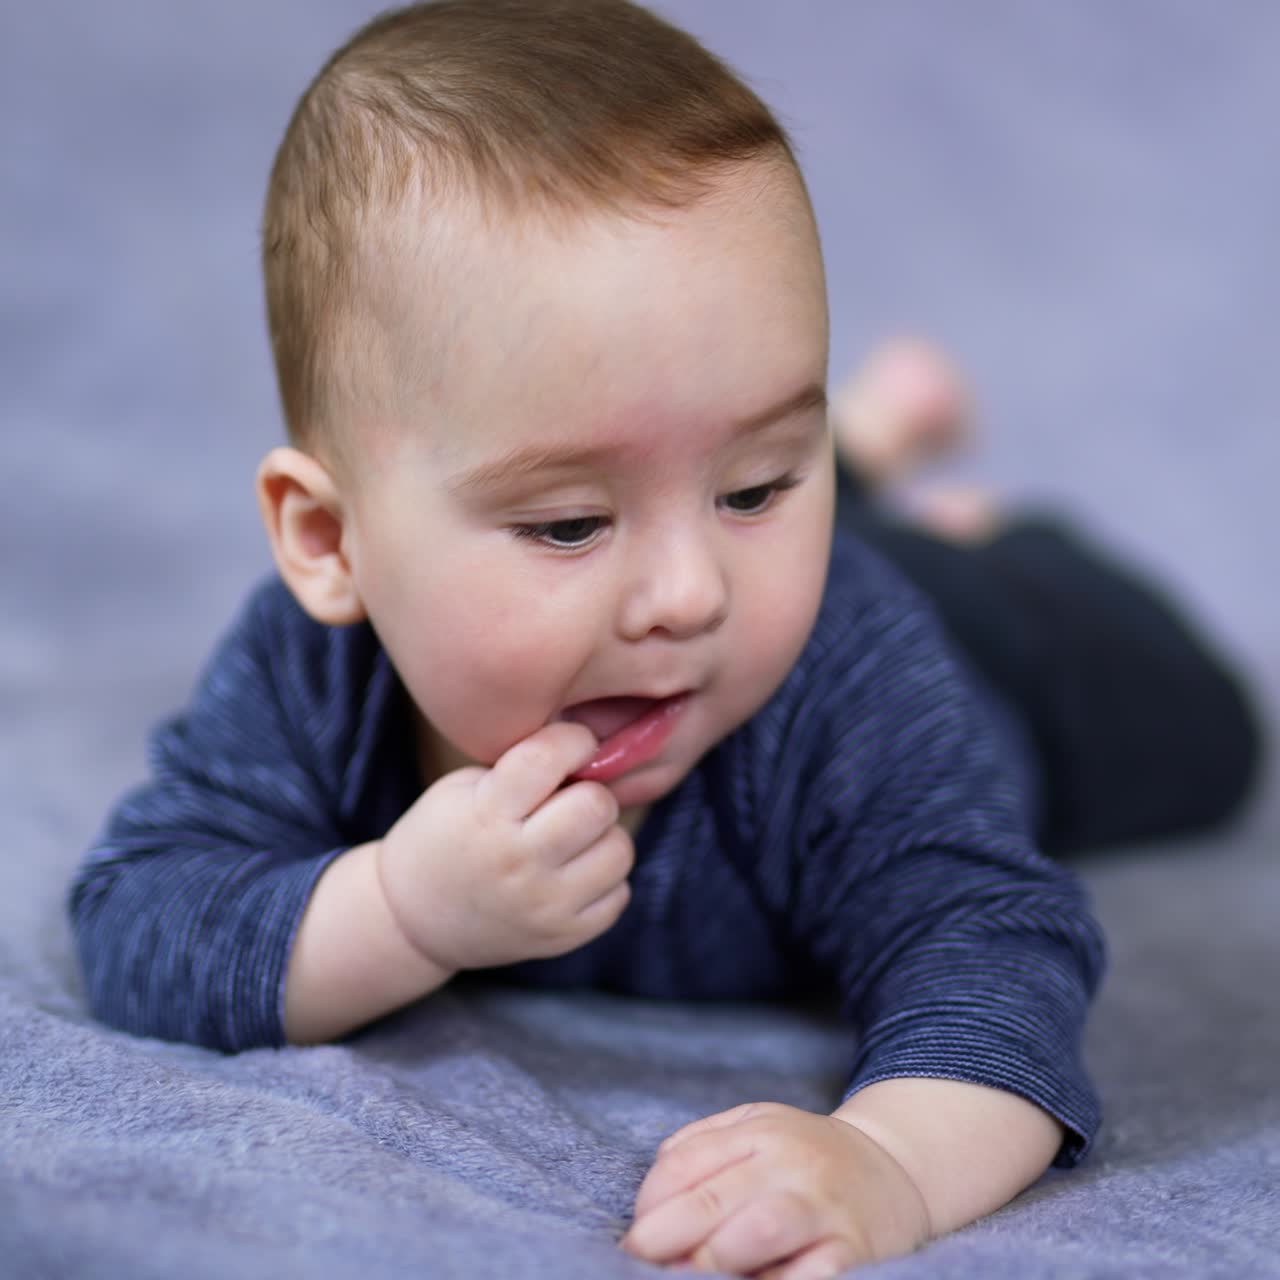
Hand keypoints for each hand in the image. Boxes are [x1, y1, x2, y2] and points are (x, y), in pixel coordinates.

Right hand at [376, 721, 633, 971]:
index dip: (573, 740)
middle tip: (572, 802)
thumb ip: (522, 768)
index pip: (547, 758)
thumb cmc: (446, 837)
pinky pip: (620, 895)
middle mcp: (518, 861)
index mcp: (486, 814)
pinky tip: (573, 874)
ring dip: (603, 838)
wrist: (415, 920)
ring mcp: (543, 905)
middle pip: (597, 805)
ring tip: (575, 840)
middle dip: (591, 794)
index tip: (575, 746)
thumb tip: (591, 755)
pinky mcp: (563, 937)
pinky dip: (604, 880)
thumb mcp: (464, 788)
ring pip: (619, 850)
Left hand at [621, 1102, 931, 1277]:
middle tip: (641, 1263)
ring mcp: (824, 1207)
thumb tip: (650, 1200)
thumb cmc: (805, 1159)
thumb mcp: (754, 1130)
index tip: (634, 1238)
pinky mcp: (855, 1252)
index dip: (650, 1205)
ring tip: (685, 1277)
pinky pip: (809, 1275)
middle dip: (667, 1237)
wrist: (895, 1169)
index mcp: (759, 1129)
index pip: (685, 1163)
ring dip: (712, 1261)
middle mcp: (791, 1162)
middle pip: (714, 1199)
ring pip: (759, 1230)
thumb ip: (699, 1149)